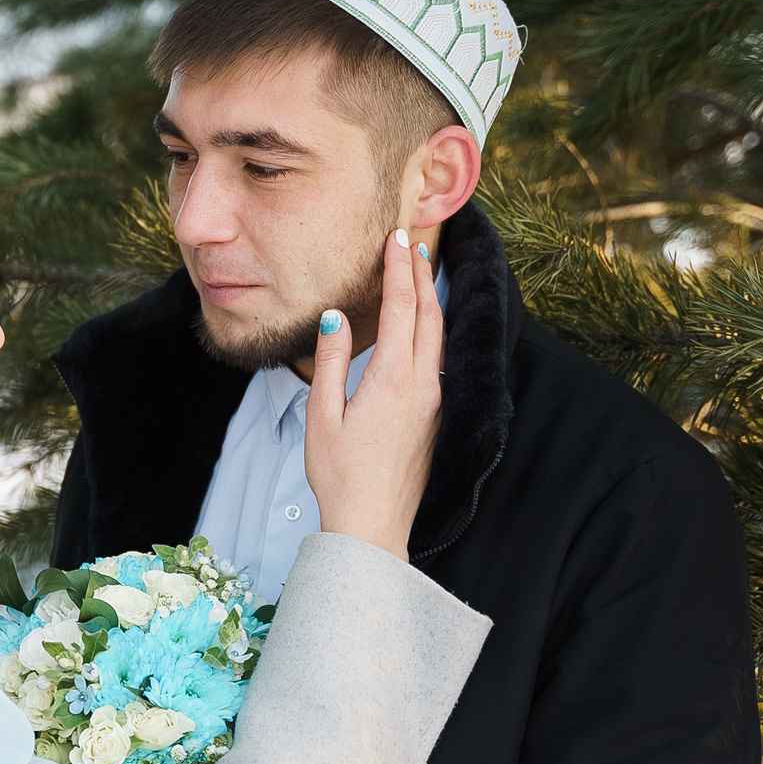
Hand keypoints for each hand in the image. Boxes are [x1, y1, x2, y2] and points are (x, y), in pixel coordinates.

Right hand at [306, 227, 443, 560]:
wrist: (372, 524)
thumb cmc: (339, 475)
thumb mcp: (322, 414)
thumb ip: (331, 359)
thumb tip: (335, 316)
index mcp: (394, 379)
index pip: (402, 308)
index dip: (398, 269)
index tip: (395, 239)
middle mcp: (424, 386)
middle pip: (429, 315)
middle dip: (420, 275)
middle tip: (410, 243)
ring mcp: (435, 402)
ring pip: (440, 336)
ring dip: (429, 300)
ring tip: (420, 273)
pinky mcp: (436, 417)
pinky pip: (440, 359)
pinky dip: (432, 329)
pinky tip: (424, 326)